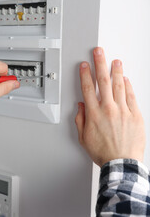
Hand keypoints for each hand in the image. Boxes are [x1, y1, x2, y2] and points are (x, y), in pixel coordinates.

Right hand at [75, 47, 145, 166]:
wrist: (121, 163)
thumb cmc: (103, 152)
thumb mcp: (83, 138)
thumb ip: (80, 120)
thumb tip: (81, 107)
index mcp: (94, 114)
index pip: (87, 88)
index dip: (85, 74)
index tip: (84, 65)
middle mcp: (108, 109)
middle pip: (102, 81)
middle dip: (99, 64)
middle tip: (99, 52)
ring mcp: (123, 111)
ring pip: (119, 85)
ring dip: (116, 71)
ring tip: (115, 61)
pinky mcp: (135, 115)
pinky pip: (131, 96)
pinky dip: (128, 85)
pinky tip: (126, 79)